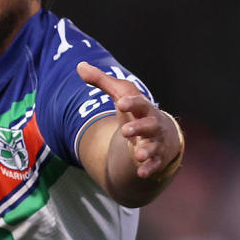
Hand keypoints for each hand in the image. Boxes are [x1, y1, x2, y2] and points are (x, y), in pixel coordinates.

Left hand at [77, 62, 181, 177]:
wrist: (160, 132)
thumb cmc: (136, 110)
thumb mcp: (120, 94)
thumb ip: (101, 81)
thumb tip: (80, 66)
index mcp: (143, 108)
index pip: (140, 103)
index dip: (131, 102)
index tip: (120, 102)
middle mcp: (153, 125)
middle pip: (150, 125)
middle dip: (139, 128)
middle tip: (125, 130)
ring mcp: (156, 142)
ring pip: (154, 146)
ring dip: (146, 151)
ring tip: (137, 155)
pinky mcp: (156, 158)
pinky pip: (155, 164)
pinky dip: (149, 168)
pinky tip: (141, 173)